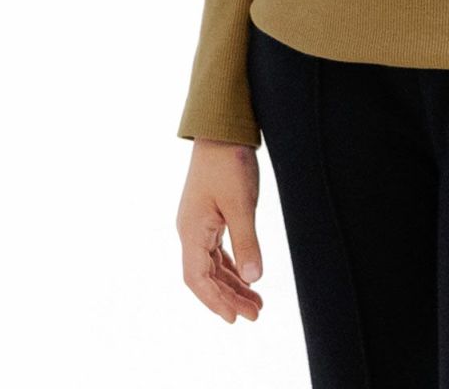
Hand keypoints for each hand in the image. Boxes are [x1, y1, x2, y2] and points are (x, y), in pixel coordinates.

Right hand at [177, 139, 264, 322]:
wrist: (221, 128)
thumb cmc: (229, 162)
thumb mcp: (241, 203)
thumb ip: (247, 241)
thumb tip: (255, 278)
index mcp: (192, 231)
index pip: (199, 279)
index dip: (216, 302)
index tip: (236, 319)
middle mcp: (191, 230)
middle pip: (206, 276)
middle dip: (229, 297)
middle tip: (256, 314)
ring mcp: (199, 223)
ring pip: (213, 264)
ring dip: (233, 283)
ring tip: (257, 302)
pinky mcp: (209, 214)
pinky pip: (217, 249)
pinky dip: (232, 265)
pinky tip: (247, 275)